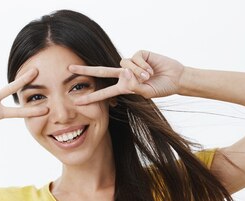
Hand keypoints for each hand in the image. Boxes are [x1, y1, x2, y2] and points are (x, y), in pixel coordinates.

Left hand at [68, 50, 184, 104]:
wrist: (175, 79)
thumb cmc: (161, 88)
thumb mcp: (146, 93)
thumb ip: (134, 86)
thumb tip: (126, 73)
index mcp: (124, 87)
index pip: (104, 93)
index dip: (91, 97)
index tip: (77, 102)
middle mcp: (124, 74)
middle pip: (101, 72)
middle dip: (85, 71)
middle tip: (69, 69)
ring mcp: (130, 64)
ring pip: (124, 65)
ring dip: (137, 72)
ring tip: (149, 76)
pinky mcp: (139, 54)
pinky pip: (134, 58)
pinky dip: (143, 65)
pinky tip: (151, 68)